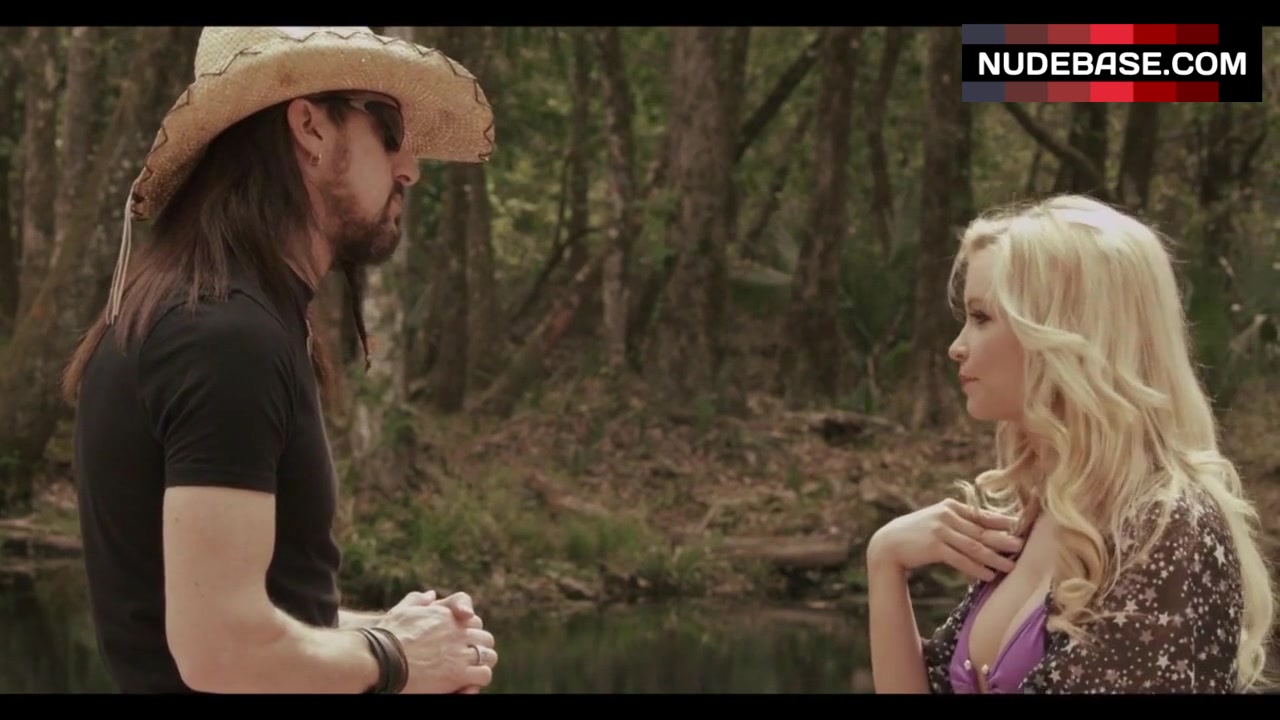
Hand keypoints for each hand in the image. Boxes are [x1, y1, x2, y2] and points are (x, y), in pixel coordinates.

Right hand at [377, 592, 497, 693]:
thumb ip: (417, 601)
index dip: (470, 631)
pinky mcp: (458, 673)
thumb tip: (431, 595)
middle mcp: (457, 631)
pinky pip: (484, 674)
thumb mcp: (401, 611)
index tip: (463, 641)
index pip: (474, 620)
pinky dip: (479, 678)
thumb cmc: (387, 636)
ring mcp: (459, 652)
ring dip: (482, 663)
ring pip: (489, 656)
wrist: (381, 659)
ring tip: (472, 671)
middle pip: (485, 638)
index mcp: (446, 615)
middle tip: (470, 657)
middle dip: (479, 647)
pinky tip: (469, 682)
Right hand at [867, 498, 1022, 581]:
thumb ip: (960, 522)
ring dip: (994, 558)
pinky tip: (988, 575)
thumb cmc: (917, 534)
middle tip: (1022, 547)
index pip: (982, 515)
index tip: (1021, 530)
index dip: (1003, 523)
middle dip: (1004, 540)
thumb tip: (989, 532)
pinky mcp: (934, 546)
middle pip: (982, 531)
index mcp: (951, 507)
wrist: (889, 543)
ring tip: (1010, 567)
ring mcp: (940, 530)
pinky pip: (960, 559)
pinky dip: (976, 568)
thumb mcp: (938, 521)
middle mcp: (947, 515)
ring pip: (974, 546)